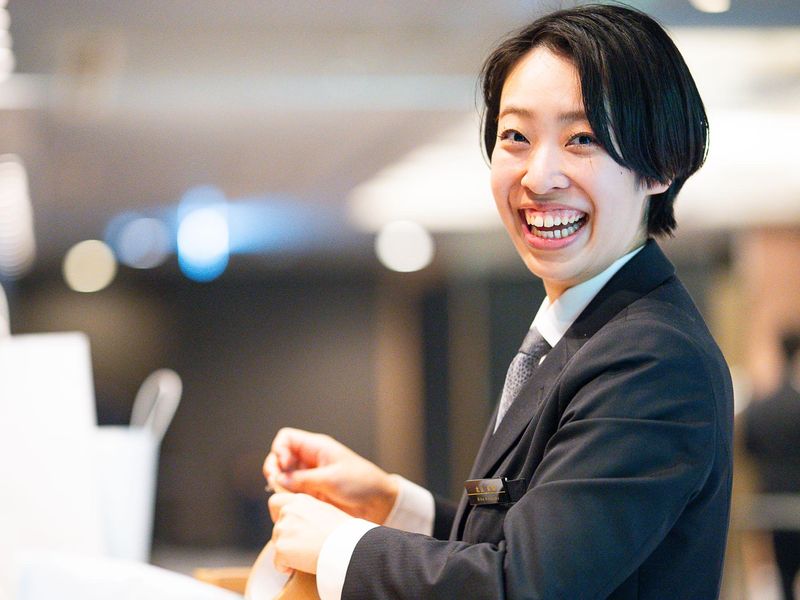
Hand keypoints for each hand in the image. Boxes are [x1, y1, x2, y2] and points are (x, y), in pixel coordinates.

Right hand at [263, 427, 398, 523]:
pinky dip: (287, 497)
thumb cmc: (361, 484)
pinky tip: (289, 503)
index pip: (287, 439)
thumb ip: (302, 480)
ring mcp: (310, 478)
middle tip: (275, 482)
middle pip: (280, 457)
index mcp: (317, 448)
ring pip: (283, 476)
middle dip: (274, 468)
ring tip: (282, 494)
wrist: (380, 503)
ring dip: (279, 485)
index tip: (284, 465)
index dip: (279, 450)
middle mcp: (310, 461)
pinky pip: (292, 492)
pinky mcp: (312, 494)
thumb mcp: (331, 479)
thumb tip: (278, 479)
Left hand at [268, 492, 350, 573]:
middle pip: (276, 528)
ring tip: (307, 556)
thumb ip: (310, 512)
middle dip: (285, 538)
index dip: (277, 515)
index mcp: (300, 501)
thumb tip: (305, 522)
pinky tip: (303, 565)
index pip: (275, 502)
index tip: (287, 525)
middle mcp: (288, 511)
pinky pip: (278, 563)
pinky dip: (287, 568)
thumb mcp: (326, 511)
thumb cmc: (343, 531)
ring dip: (287, 553)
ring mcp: (283, 529)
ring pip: (277, 545)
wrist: (345, 546)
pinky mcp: (281, 548)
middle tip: (302, 547)